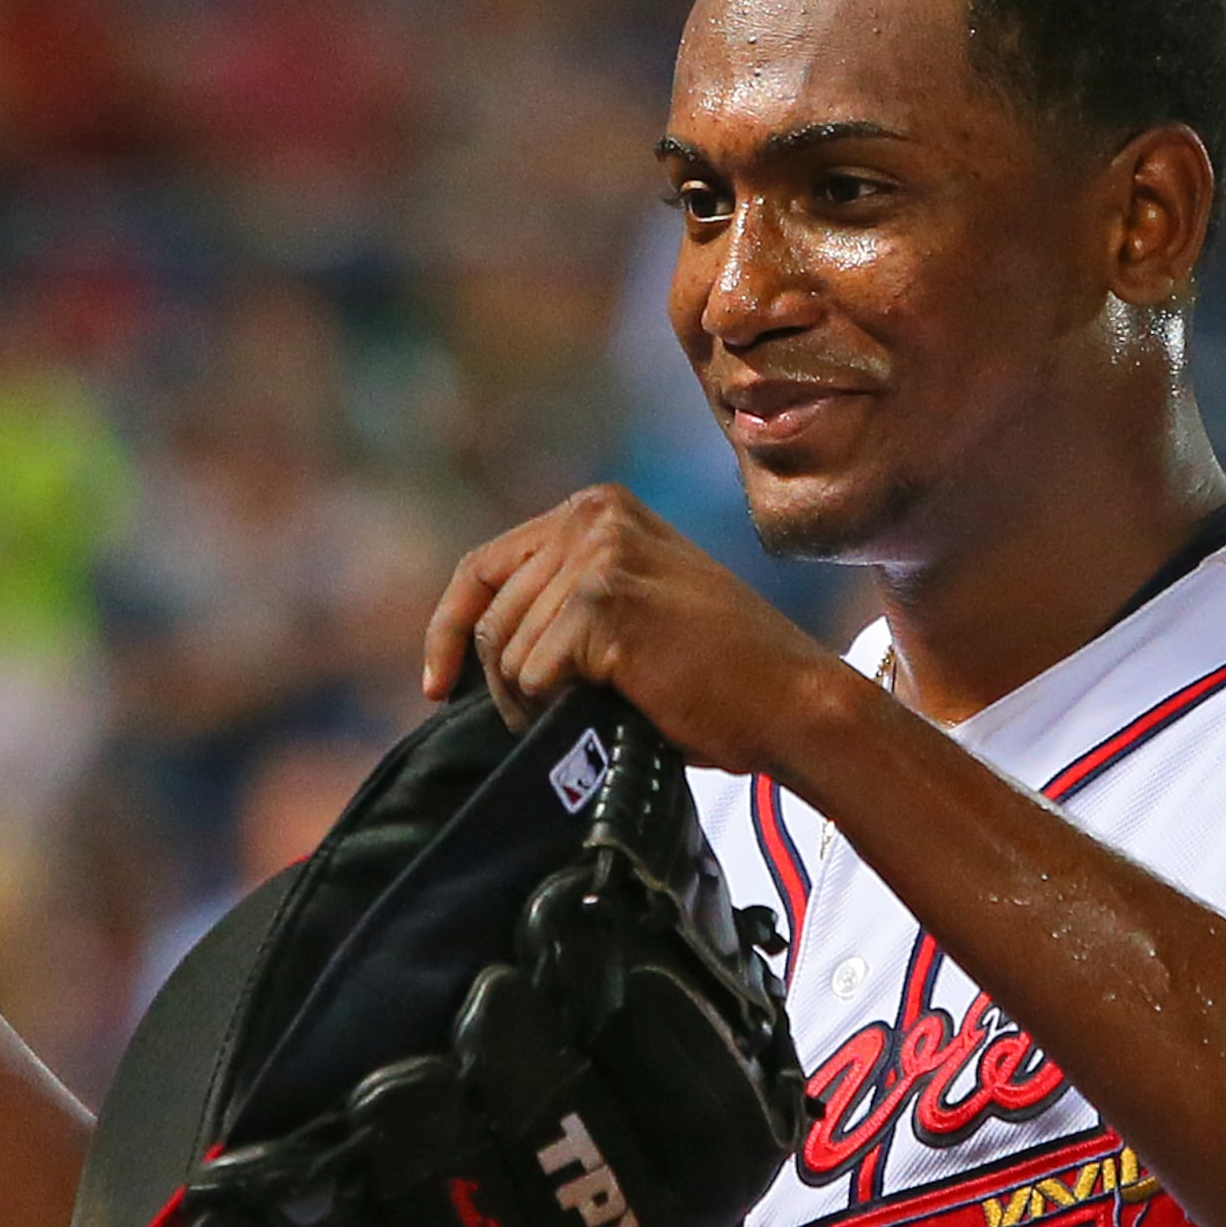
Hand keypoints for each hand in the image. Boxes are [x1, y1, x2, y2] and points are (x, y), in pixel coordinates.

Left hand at [422, 483, 842, 769]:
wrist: (789, 699)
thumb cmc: (715, 672)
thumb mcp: (634, 603)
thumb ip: (563, 598)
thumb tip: (474, 647)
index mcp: (597, 508)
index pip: (483, 566)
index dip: (448, 629)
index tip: (436, 684)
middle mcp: (592, 517)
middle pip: (490, 613)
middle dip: (499, 681)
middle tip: (543, 718)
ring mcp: (597, 556)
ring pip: (507, 649)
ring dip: (531, 700)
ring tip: (593, 709)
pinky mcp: (601, 604)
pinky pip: (532, 676)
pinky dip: (553, 709)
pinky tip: (605, 707)